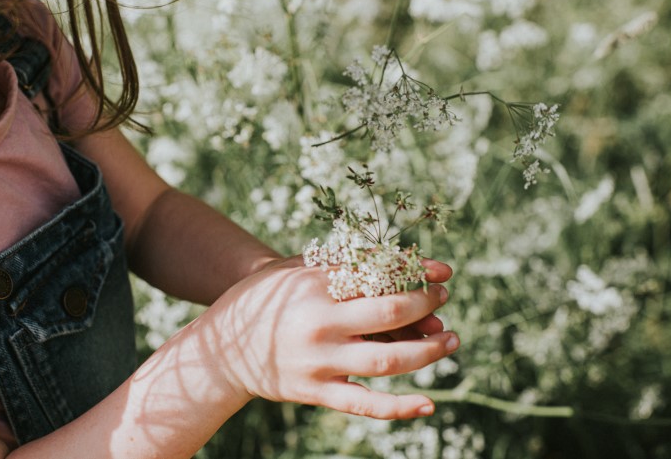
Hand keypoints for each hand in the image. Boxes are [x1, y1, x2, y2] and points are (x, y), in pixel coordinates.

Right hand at [196, 255, 457, 419]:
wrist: (219, 351)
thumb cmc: (262, 302)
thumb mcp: (291, 270)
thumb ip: (338, 265)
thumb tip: (394, 264)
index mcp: (314, 286)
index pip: (378, 274)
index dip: (417, 273)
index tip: (443, 272)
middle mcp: (319, 324)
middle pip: (390, 313)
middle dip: (426, 304)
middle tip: (444, 299)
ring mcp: (319, 362)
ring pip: (388, 361)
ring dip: (428, 351)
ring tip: (451, 340)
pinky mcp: (315, 393)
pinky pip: (366, 404)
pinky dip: (400, 407)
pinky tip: (428, 403)